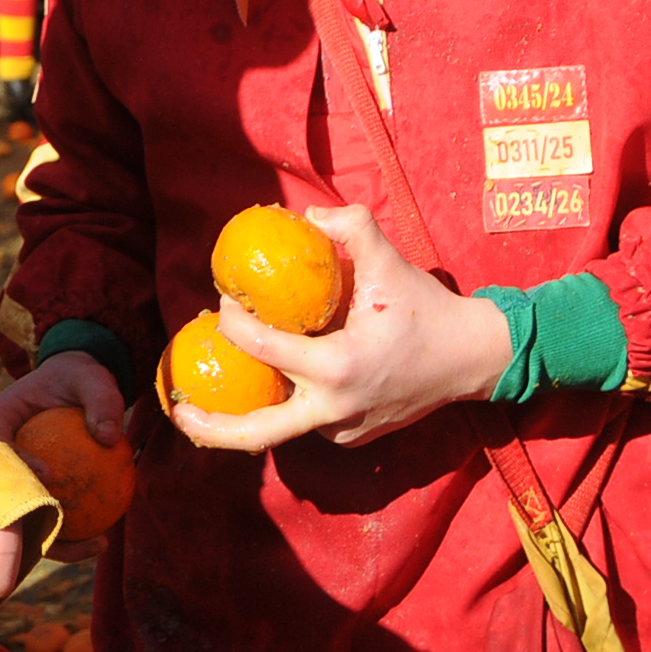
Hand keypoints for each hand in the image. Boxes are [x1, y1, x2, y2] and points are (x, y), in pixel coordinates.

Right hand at [0, 351, 128, 561]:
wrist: (73, 389)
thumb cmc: (78, 380)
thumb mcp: (92, 379)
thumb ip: (102, 400)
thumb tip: (109, 436)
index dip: (14, 469)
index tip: (49, 477)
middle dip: (27, 523)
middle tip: (70, 528)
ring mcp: (3, 482)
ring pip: (20, 520)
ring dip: (52, 541)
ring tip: (94, 544)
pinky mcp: (23, 497)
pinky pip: (43, 521)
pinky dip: (69, 536)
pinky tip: (102, 542)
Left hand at [169, 204, 511, 451]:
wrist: (474, 359)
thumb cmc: (428, 310)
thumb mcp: (390, 261)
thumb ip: (351, 226)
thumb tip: (305, 214)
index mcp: (337, 368)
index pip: (262, 349)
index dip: (231, 323)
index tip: (221, 301)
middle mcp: (335, 409)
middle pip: (259, 431)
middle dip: (212, 427)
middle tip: (176, 407)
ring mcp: (344, 430)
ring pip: (282, 424)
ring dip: (248, 408)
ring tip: (212, 388)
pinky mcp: (352, 437)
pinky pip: (306, 422)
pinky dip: (282, 405)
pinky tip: (262, 384)